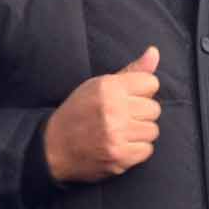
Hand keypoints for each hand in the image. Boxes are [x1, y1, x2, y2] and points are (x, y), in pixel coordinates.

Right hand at [44, 47, 161, 183]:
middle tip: (121, 118)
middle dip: (141, 114)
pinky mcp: (119, 157)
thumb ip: (131, 71)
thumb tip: (154, 51)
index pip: (151, 83)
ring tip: (120, 132)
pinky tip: (121, 145)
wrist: (54, 147)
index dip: (141, 92)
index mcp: (109, 87)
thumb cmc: (79, 112)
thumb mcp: (99, 85)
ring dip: (140, 133)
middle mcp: (113, 109)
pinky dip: (137, 150)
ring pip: (152, 130)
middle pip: (154, 109)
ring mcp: (116, 135)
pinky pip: (147, 150)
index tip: (128, 99)